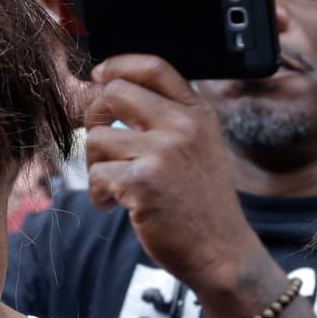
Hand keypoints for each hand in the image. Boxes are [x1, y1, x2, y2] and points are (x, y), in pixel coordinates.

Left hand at [83, 54, 265, 291]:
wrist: (222, 252)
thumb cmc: (201, 203)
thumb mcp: (200, 148)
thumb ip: (167, 119)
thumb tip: (109, 90)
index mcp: (198, 113)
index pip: (154, 66)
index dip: (118, 65)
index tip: (99, 76)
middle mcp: (183, 126)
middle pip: (113, 93)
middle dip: (94, 117)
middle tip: (101, 146)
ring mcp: (163, 152)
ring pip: (97, 138)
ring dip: (95, 166)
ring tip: (114, 187)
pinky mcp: (142, 181)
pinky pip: (96, 174)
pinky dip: (98, 194)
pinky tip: (114, 206)